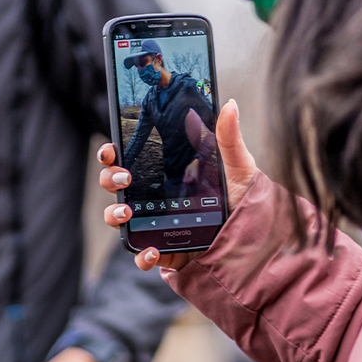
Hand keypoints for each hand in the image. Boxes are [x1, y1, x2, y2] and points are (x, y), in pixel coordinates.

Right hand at [98, 99, 259, 271]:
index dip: (111, 153)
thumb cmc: (242, 199)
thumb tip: (229, 104)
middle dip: (109, 178)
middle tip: (123, 177)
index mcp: (165, 173)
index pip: (128, 159)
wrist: (253, 237)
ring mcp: (156, 225)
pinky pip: (143, 256)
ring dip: (113, 214)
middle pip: (116, 185)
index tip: (111, 149)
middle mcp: (155, 198)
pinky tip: (153, 250)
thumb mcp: (237, 167)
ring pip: (119, 219)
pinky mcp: (165, 251)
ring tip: (126, 211)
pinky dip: (141, 255)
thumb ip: (229, 138)